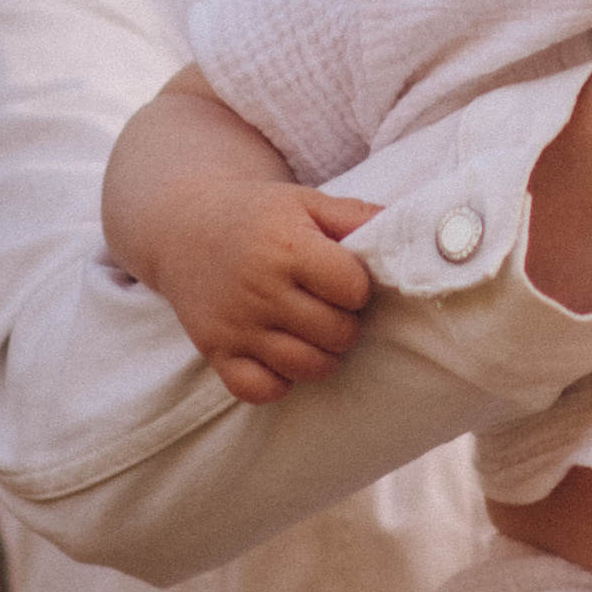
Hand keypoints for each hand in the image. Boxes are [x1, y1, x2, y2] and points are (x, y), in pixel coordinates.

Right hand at [154, 184, 377, 407]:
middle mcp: (260, 289)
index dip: (357, 287)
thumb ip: (356, 215)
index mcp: (287, 247)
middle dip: (345, 322)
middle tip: (328, 306)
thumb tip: (409, 232)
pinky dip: (278, 381)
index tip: (342, 278)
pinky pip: (261, 390)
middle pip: (337, 333)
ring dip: (323, 356)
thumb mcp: (305, 201)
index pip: (354, 290)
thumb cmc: (257, 215)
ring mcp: (236, 325)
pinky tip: (280, 356)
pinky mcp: (215, 352)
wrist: (182, 228)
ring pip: (308, 367)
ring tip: (314, 332)